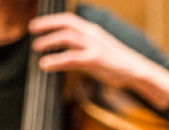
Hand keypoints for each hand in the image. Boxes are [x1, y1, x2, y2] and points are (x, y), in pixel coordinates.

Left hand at [30, 13, 168, 111]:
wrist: (136, 70)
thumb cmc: (117, 62)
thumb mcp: (100, 48)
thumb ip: (83, 45)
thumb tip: (65, 49)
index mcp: (93, 30)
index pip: (69, 19)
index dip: (51, 20)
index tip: (37, 24)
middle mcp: (93, 34)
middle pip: (65, 24)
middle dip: (46, 26)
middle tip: (32, 31)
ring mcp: (94, 46)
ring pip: (66, 38)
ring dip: (49, 41)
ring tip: (36, 47)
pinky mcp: (95, 60)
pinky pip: (71, 58)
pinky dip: (56, 60)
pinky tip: (45, 64)